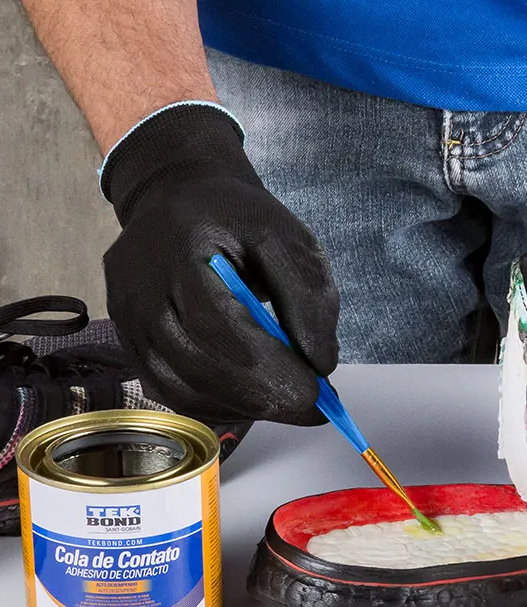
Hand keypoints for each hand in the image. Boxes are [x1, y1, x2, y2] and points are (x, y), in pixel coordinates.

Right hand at [102, 104, 338, 424]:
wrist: (178, 199)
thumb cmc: (236, 218)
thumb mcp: (288, 237)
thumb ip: (308, 297)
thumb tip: (321, 365)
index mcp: (178, 248)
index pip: (218, 325)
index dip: (269, 369)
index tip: (317, 393)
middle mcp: (139, 288)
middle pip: (198, 366)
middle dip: (263, 396)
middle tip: (311, 407)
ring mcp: (126, 319)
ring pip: (181, 389)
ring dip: (242, 407)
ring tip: (286, 403)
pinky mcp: (128, 342)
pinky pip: (170, 393)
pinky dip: (218, 406)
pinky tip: (252, 400)